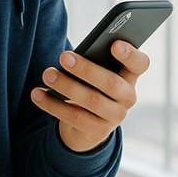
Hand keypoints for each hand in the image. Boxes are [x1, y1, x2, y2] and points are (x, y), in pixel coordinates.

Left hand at [30, 40, 149, 152]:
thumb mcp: (95, 72)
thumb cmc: (91, 86)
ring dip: (66, 85)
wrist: (87, 126)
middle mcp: (127, 98)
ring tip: (47, 74)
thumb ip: (94, 62)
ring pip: (91, 100)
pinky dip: (52, 104)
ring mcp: (114, 117)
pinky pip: (73, 117)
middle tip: (64, 57)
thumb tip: (72, 57)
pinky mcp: (97, 132)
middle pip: (111, 83)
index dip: (130, 55)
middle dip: (86, 69)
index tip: (114, 44)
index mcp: (130, 76)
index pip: (140, 64)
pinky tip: (37, 94)